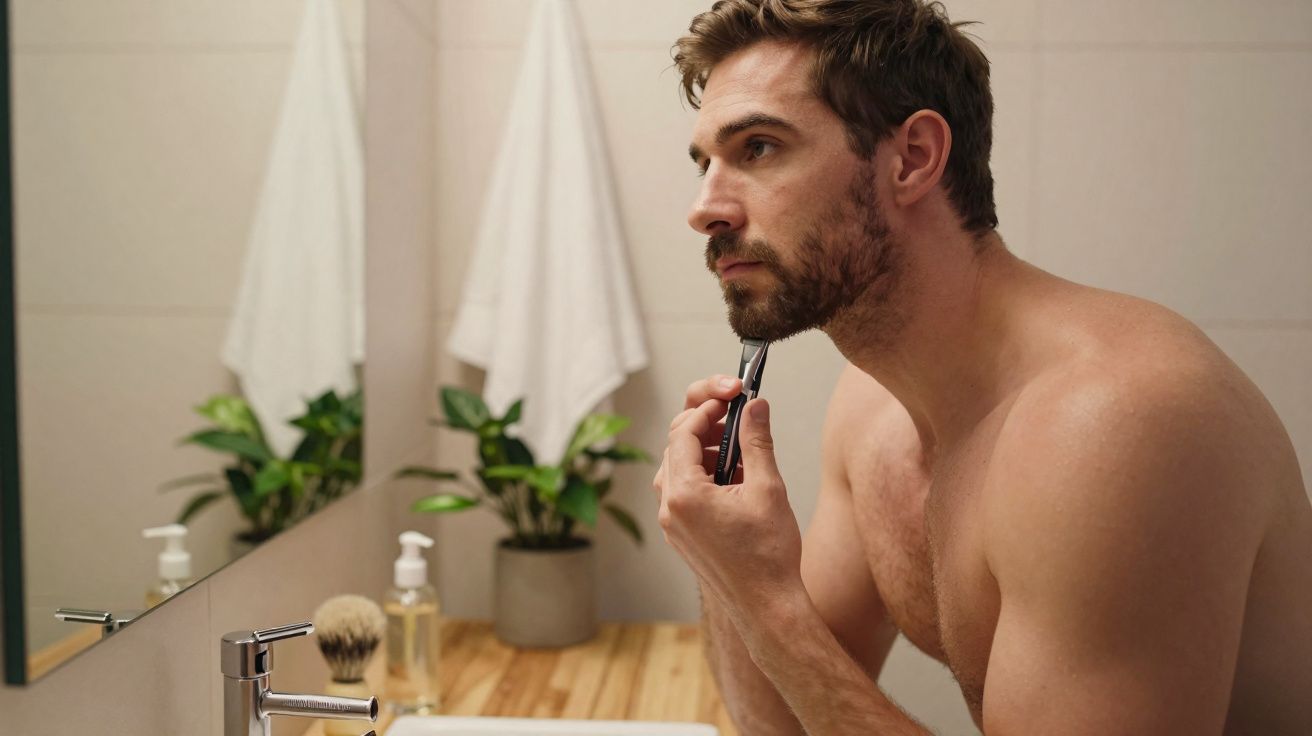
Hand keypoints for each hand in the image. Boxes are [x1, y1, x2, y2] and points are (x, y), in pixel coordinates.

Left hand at [652, 375, 804, 615]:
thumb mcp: (767, 488)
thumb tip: (755, 406)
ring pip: (677, 470)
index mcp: (685, 494)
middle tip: (735, 414)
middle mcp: (670, 509)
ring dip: (704, 451)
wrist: (767, 608)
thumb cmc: (769, 555)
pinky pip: (683, 493)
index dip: (707, 408)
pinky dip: (703, 476)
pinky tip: (733, 478)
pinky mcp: (682, 536)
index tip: (731, 397)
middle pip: (676, 448)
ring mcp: (673, 525)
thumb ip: (756, 441)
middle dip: (704, 426)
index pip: (684, 432)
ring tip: (739, 451)